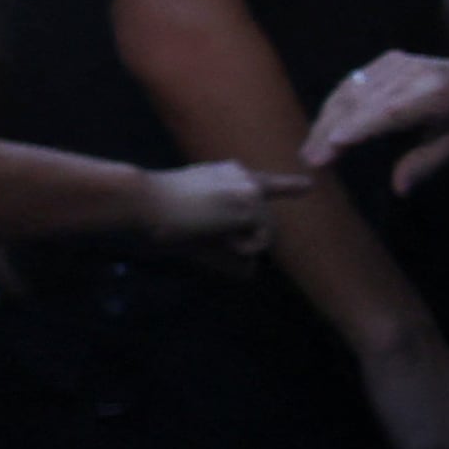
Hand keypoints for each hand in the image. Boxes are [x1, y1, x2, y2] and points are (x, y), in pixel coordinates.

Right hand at [135, 157, 308, 255]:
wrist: (141, 200)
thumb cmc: (155, 217)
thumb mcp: (195, 234)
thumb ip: (225, 252)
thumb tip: (252, 273)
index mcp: (223, 176)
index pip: (263, 184)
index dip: (288, 186)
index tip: (308, 186)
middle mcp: (240, 175)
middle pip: (262, 223)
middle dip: (240, 242)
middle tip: (199, 234)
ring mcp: (248, 186)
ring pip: (264, 232)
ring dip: (237, 244)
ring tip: (202, 229)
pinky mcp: (251, 200)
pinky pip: (262, 240)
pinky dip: (242, 246)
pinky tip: (217, 232)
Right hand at [304, 48, 448, 192]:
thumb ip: (425, 164)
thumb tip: (399, 189)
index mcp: (438, 93)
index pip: (390, 110)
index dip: (358, 127)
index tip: (331, 147)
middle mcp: (414, 73)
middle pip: (362, 100)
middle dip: (331, 130)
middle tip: (310, 159)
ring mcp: (398, 63)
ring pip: (350, 90)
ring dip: (326, 119)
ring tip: (310, 147)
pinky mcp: (388, 61)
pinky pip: (353, 83)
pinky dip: (335, 105)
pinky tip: (324, 125)